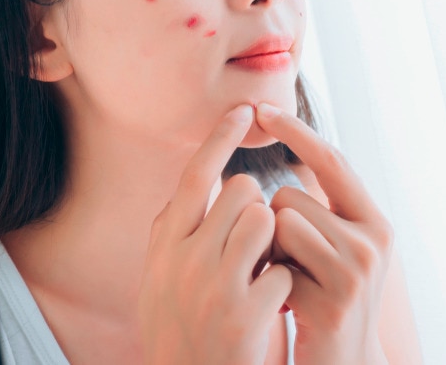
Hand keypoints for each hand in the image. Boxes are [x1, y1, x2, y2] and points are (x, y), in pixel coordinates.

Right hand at [138, 105, 292, 364]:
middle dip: (258, 207)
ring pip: (267, 220)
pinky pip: (283, 268)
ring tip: (260, 274)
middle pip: (241, 191)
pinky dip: (285, 285)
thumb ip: (174, 235)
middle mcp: (181, 261)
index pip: (193, 176)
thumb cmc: (180, 336)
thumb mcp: (160, 282)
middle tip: (253, 243)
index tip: (242, 109)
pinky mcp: (244, 317)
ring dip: (275, 243)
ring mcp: (212, 288)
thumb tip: (197, 184)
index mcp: (162, 248)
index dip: (219, 139)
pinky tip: (270, 309)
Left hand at [256, 102, 392, 364]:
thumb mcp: (337, 249)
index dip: (295, 132)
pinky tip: (287, 303)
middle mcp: (373, 239)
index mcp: (374, 220)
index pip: (331, 160)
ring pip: (280, 224)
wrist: (345, 364)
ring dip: (268, 253)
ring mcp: (357, 269)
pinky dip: (269, 280)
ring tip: (288, 282)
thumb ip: (322, 208)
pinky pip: (277, 263)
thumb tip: (286, 151)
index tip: (261, 109)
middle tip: (287, 263)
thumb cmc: (326, 300)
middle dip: (273, 225)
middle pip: (291, 196)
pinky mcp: (334, 299)